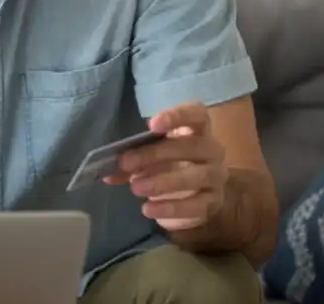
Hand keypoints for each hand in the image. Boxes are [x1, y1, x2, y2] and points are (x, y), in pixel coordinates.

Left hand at [103, 101, 226, 230]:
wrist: (201, 195)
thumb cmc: (171, 165)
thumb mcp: (151, 157)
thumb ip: (131, 160)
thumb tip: (106, 172)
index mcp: (197, 129)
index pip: (196, 114)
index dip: (177, 116)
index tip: (152, 125)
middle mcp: (212, 150)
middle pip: (190, 146)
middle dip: (155, 154)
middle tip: (126, 163)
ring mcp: (216, 177)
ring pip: (195, 176)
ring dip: (162, 182)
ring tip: (136, 188)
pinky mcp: (214, 202)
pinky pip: (196, 205)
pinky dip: (171, 207)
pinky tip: (149, 209)